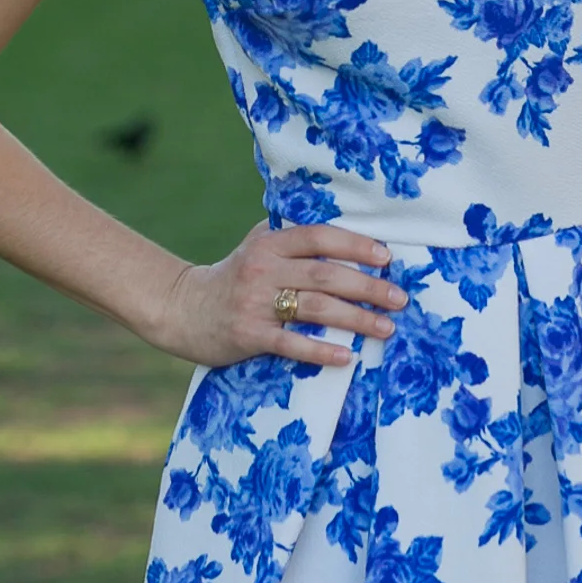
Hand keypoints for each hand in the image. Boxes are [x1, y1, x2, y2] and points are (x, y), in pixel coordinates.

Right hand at [155, 220, 408, 368]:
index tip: (386, 257)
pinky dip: (321, 351)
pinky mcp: (248, 335)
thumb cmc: (232, 276)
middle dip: (367, 286)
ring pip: (315, 308)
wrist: (182, 309)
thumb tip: (340, 226)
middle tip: (399, 298)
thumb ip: (289, 236)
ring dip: (355, 318)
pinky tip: (346, 356)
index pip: (319, 237)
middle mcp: (264, 269)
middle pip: (325, 274)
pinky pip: (291, 343)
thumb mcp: (256, 246)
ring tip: (385, 327)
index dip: (354, 245)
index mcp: (270, 244)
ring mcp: (255, 303)